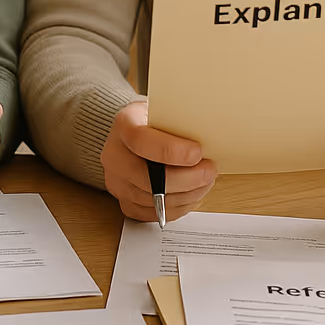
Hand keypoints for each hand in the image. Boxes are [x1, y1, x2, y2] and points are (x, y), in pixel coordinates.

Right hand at [101, 100, 217, 222]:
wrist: (138, 132)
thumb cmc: (157, 122)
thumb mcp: (167, 110)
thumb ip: (181, 122)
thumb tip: (211, 138)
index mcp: (124, 125)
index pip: (140, 141)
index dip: (171, 151)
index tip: (197, 152)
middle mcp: (114, 155)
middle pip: (147, 179)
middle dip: (186, 179)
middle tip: (209, 171)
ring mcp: (117, 181)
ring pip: (153, 200)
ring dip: (187, 194)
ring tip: (205, 181)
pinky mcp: (125, 201)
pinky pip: (154, 213)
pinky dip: (178, 207)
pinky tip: (191, 194)